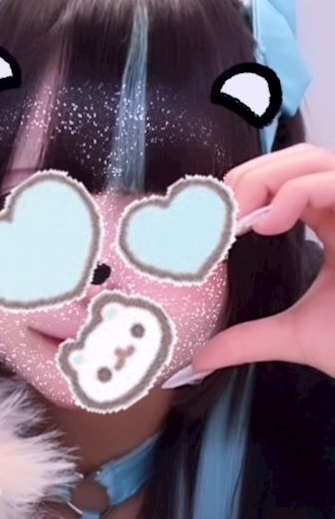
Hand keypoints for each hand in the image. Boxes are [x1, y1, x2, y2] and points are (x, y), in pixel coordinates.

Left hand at [192, 144, 334, 379]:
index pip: (290, 180)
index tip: (216, 223)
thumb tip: (200, 359)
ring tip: (244, 219)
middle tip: (225, 216)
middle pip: (301, 159)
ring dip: (270, 179)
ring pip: (318, 160)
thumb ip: (248, 339)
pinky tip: (270, 223)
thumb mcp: (296, 336)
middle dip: (254, 176)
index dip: (250, 189)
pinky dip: (299, 191)